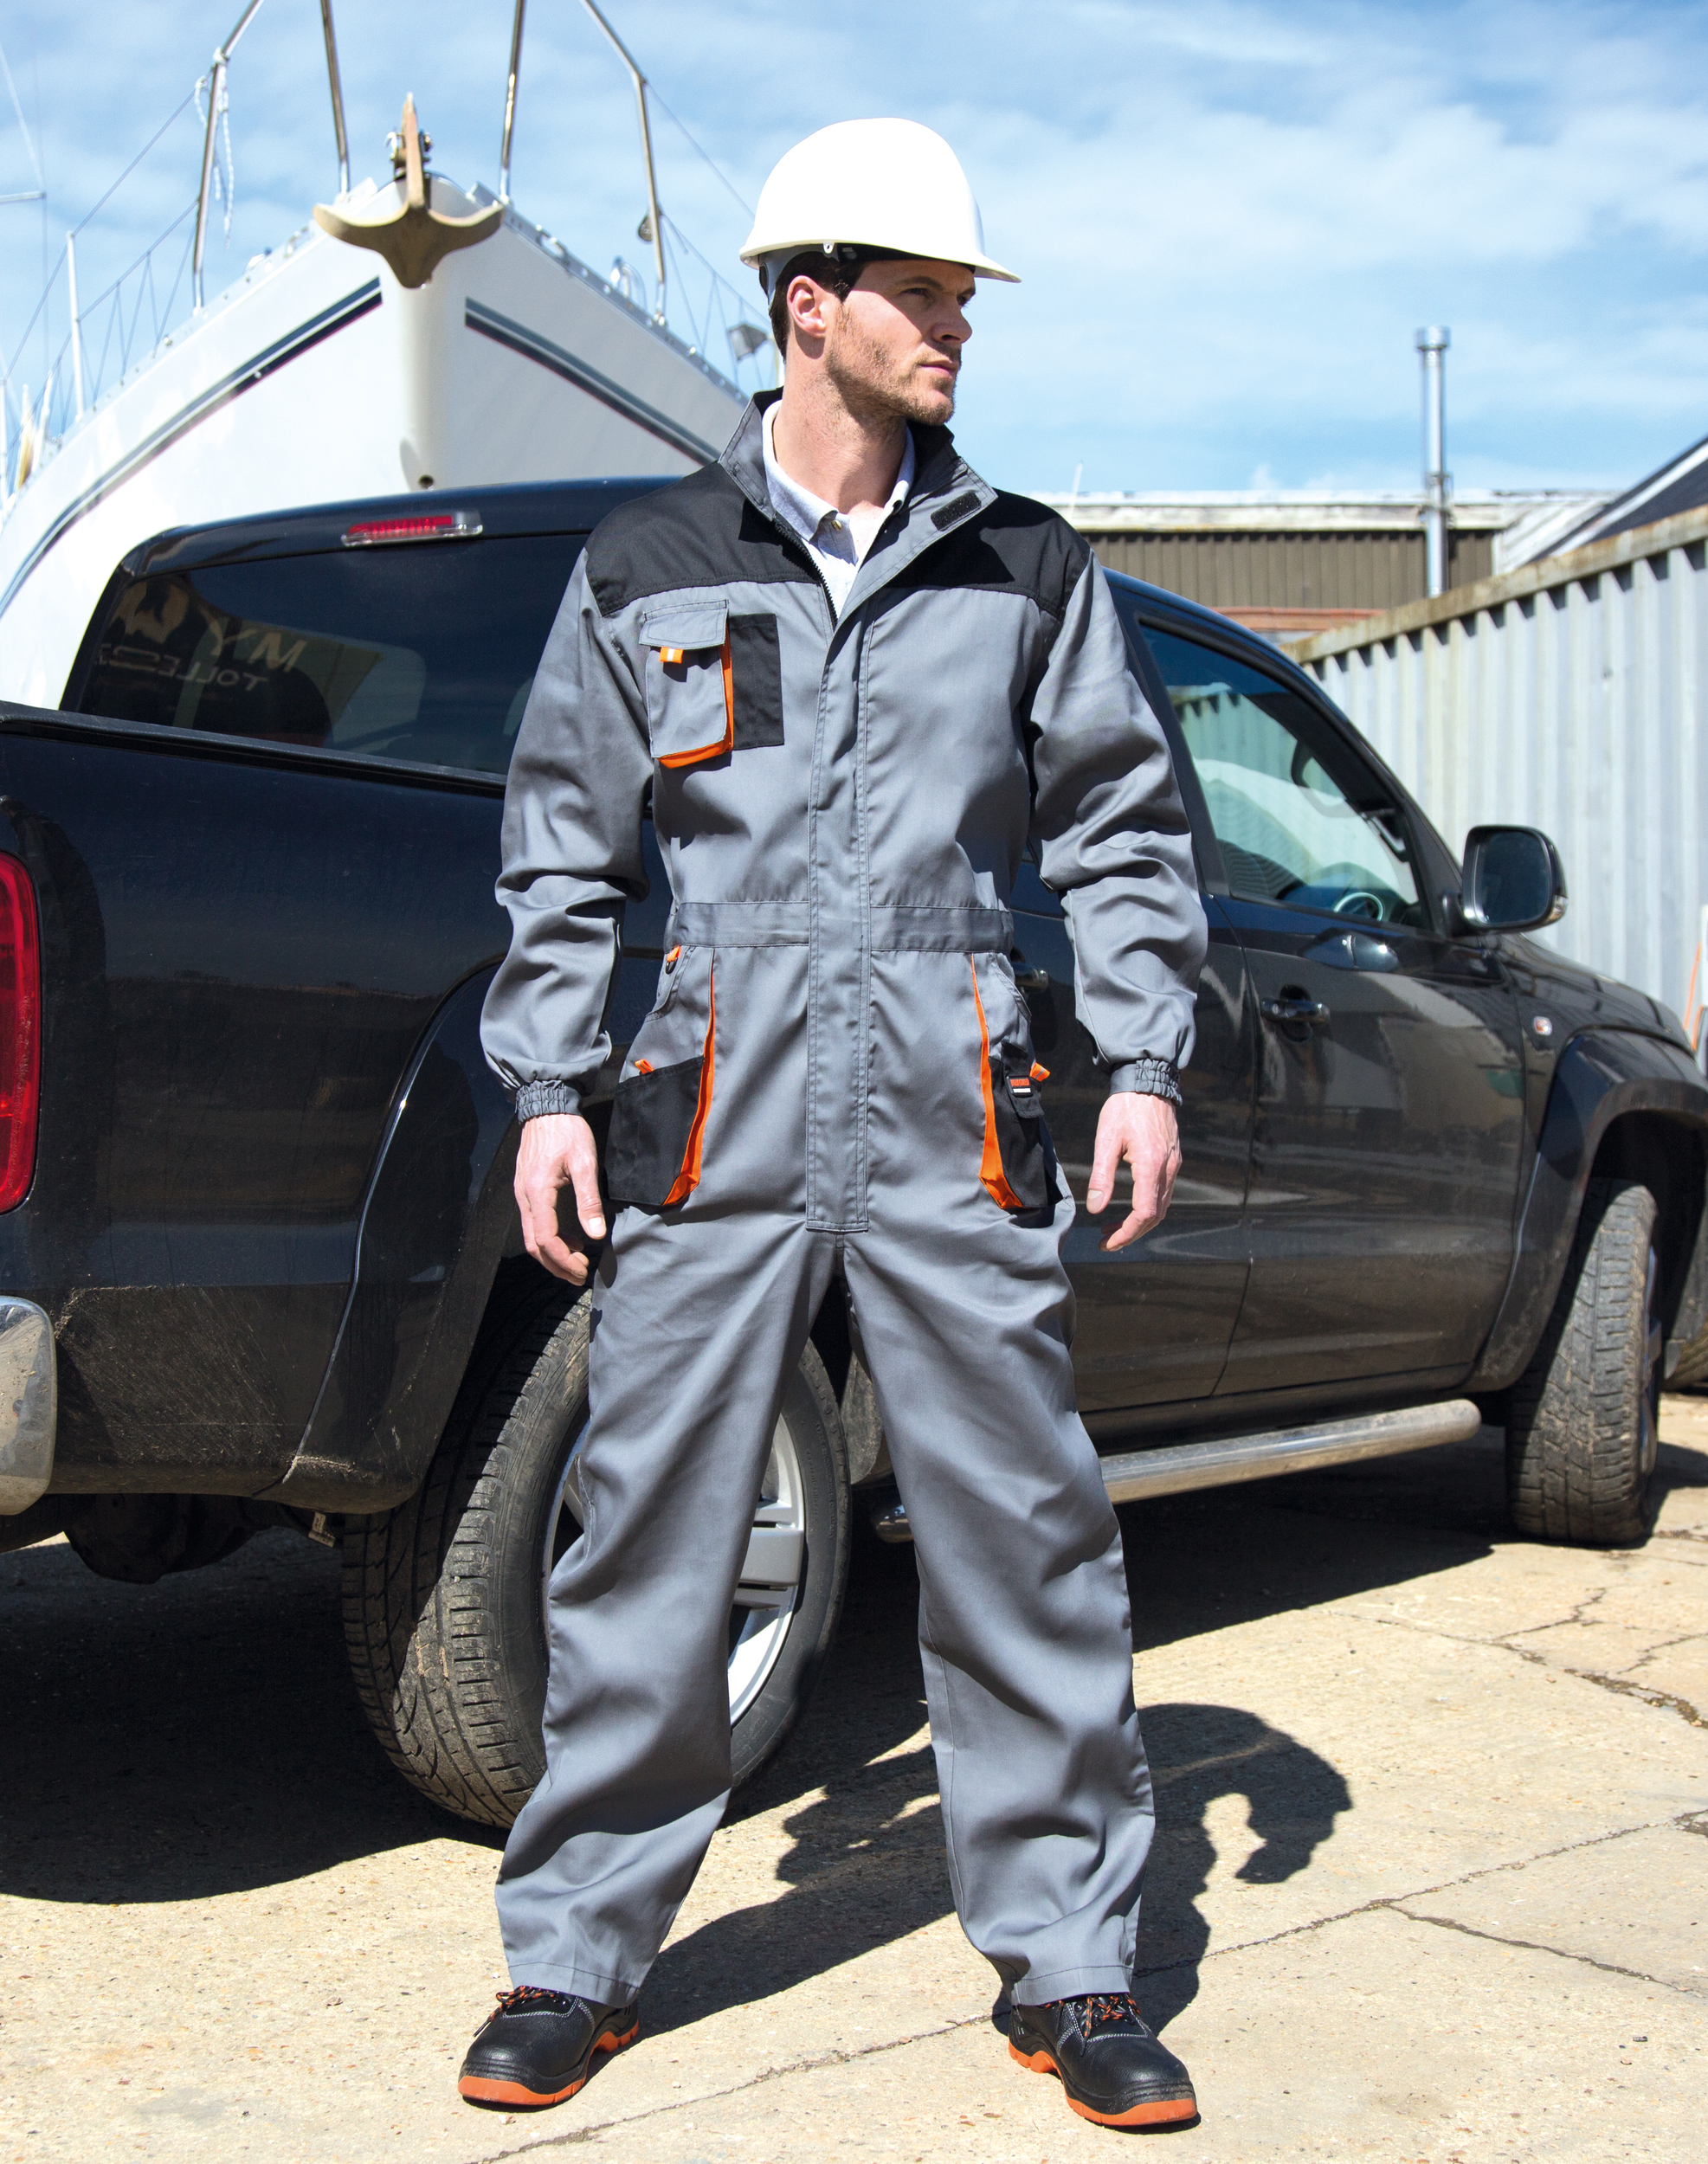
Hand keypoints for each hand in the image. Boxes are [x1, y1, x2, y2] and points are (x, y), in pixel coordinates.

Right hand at [515, 1113, 606, 1284]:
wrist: (546, 1106)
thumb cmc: (566, 1131)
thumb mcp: (585, 1162)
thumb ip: (589, 1200)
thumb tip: (595, 1233)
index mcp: (537, 1192)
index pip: (545, 1239)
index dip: (563, 1260)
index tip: (581, 1271)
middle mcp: (523, 1197)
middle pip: (533, 1245)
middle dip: (556, 1265)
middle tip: (579, 1274)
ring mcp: (521, 1193)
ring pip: (531, 1236)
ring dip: (553, 1253)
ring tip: (577, 1259)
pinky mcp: (525, 1189)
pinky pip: (533, 1222)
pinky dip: (549, 1237)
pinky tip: (570, 1236)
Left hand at [1086, 1092, 1181, 1252]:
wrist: (1148, 1083)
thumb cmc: (1125, 1108)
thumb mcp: (1106, 1141)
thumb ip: (1101, 1177)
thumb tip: (1095, 1208)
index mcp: (1152, 1167)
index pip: (1144, 1214)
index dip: (1126, 1233)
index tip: (1108, 1242)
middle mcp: (1168, 1170)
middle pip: (1155, 1216)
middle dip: (1131, 1233)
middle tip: (1106, 1240)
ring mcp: (1173, 1166)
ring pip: (1161, 1207)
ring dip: (1139, 1223)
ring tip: (1113, 1228)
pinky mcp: (1173, 1160)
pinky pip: (1164, 1193)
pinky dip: (1148, 1208)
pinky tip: (1131, 1207)